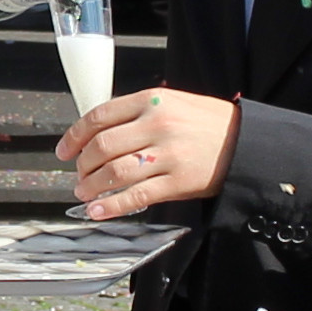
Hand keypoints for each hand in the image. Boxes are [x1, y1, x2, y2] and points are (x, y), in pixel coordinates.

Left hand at [62, 86, 234, 222]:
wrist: (247, 143)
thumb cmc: (208, 122)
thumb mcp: (173, 101)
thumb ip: (137, 112)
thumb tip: (99, 131)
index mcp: (152, 100)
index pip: (99, 116)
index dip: (74, 136)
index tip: (64, 151)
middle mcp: (157, 125)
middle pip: (102, 147)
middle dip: (82, 165)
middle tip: (78, 175)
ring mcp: (167, 155)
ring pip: (114, 172)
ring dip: (91, 186)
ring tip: (84, 193)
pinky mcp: (177, 182)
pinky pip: (136, 196)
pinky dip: (111, 205)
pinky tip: (97, 211)